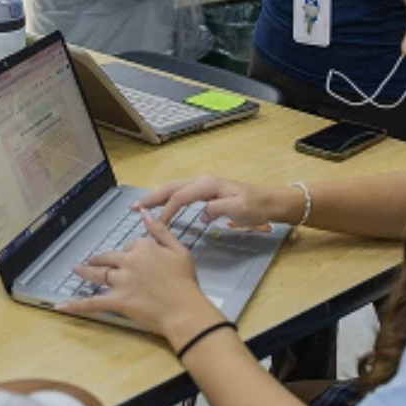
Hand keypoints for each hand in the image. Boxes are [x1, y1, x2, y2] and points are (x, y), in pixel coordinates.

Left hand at [58, 212, 219, 341]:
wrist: (185, 310)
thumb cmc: (185, 283)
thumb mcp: (179, 250)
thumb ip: (160, 231)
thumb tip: (145, 213)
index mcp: (143, 248)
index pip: (132, 245)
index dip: (132, 252)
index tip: (135, 259)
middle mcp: (129, 262)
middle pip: (110, 257)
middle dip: (101, 259)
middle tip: (92, 260)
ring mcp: (121, 281)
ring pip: (99, 274)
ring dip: (86, 271)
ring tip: (77, 270)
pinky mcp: (117, 301)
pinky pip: (93, 302)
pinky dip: (76, 304)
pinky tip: (62, 305)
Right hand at [134, 174, 284, 229]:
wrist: (270, 201)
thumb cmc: (256, 205)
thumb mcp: (239, 208)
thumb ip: (217, 209)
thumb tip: (201, 214)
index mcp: (208, 184)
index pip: (180, 197)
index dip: (166, 210)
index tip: (157, 224)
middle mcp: (203, 181)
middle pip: (171, 188)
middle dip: (152, 197)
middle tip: (136, 208)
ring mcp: (204, 185)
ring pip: (174, 189)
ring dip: (158, 197)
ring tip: (143, 206)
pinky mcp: (206, 192)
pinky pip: (181, 194)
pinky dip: (168, 199)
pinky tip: (163, 206)